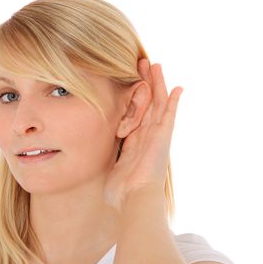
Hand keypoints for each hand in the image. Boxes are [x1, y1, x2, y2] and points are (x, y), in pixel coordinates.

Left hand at [102, 59, 182, 211]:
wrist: (134, 200)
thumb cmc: (121, 192)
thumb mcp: (108, 169)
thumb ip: (103, 159)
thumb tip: (85, 159)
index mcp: (134, 143)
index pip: (134, 114)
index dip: (132, 97)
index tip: (126, 82)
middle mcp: (147, 137)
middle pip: (148, 103)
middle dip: (145, 83)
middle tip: (140, 63)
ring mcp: (157, 137)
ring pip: (158, 104)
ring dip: (157, 84)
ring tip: (155, 65)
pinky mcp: (164, 139)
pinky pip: (169, 116)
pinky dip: (173, 102)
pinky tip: (177, 87)